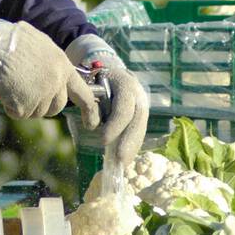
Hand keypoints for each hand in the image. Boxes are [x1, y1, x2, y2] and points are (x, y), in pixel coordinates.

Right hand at [0, 21, 100, 124]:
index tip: (92, 123)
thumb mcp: (42, 45)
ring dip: (23, 103)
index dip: (89, 110)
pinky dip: (9, 104)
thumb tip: (54, 79)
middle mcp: (56, 83)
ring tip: (12, 83)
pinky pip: (17, 113)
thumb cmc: (14, 40)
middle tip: (26, 92)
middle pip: (56, 107)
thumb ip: (52, 63)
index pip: (84, 94)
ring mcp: (41, 95)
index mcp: (63, 67)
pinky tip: (3, 88)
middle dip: (43, 104)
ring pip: (35, 112)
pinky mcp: (24, 105)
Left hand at [66, 39, 148, 169]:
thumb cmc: (97, 79)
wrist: (112, 71)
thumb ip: (92, 102)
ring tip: (123, 163)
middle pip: (137, 120)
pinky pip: (139, 131)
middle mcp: (138, 94)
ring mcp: (143, 104)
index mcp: (125, 84)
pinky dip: (133, 145)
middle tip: (120, 160)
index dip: (115, 125)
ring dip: (132, 147)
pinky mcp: (142, 114)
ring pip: (141, 127)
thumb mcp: (92, 84)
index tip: (104, 141)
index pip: (124, 107)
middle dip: (129, 141)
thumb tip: (92, 125)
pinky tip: (126, 158)